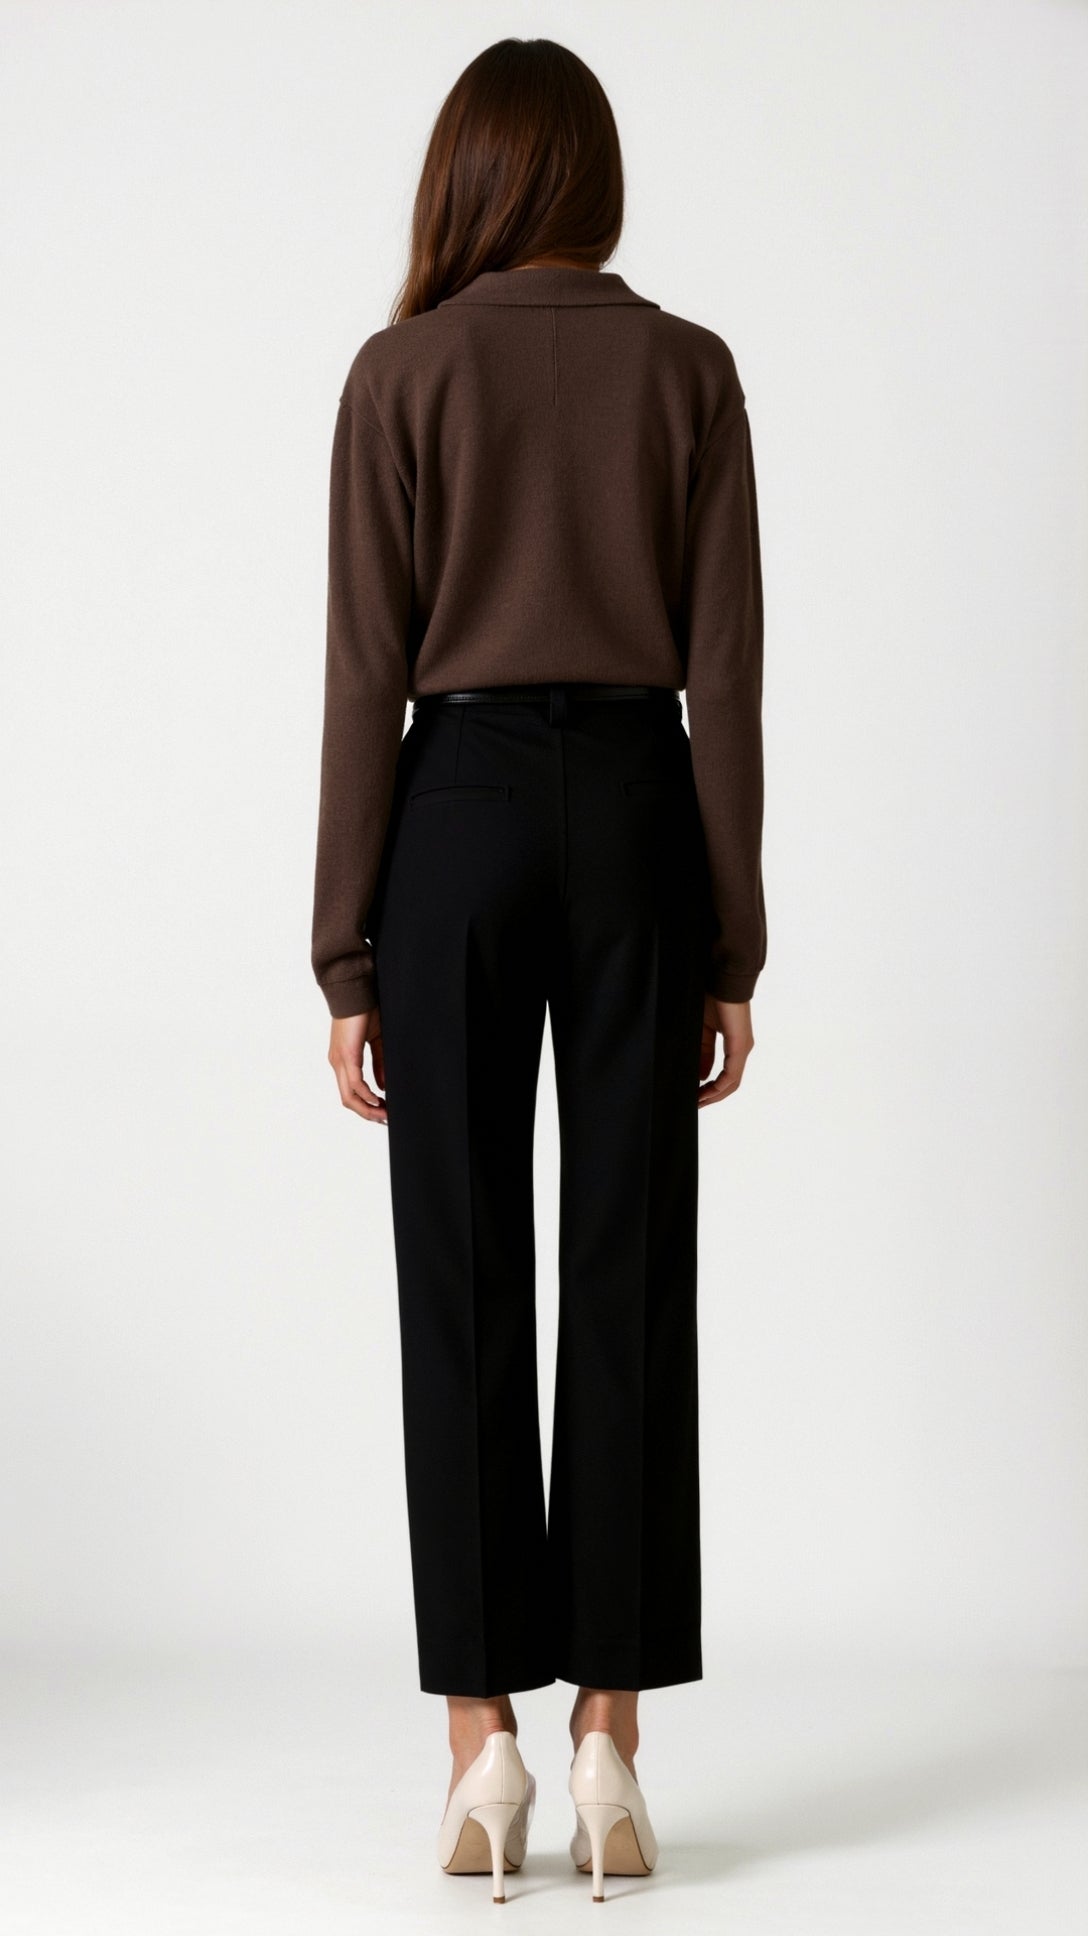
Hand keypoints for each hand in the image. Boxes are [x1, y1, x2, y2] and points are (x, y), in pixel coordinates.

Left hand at [328, 1008, 386, 1124]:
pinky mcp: (347, 1055)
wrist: (356, 991)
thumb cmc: (365, 1011)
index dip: (365, 1106)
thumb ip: (378, 1064)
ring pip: (349, 1096)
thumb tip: (382, 1086)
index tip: (383, 1112)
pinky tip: (379, 1100)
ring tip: (384, 1114)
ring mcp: (340, 1060)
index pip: (350, 1092)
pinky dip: (366, 1095)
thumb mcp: (375, 1042)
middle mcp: (338, 1063)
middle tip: (385, 1119)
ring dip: (367, 1109)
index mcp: (343, 1060)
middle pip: (347, 1100)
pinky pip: (355, 1083)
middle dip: (367, 1113)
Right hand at [698, 995, 753, 1106]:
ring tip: (698, 1102)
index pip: (725, 1075)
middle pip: (730, 1083)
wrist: (722, 979)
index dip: (710, 1089)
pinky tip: (706, 1092)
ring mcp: (743, 1048)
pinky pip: (732, 1074)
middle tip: (695, 1105)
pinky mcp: (740, 1045)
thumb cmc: (712, 998)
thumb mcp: (702, 1031)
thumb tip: (701, 1076)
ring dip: (715, 1095)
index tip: (695, 1096)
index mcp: (734, 1045)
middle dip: (712, 1097)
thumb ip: (703, 1053)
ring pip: (732, 1082)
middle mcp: (741, 1049)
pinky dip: (719, 1086)